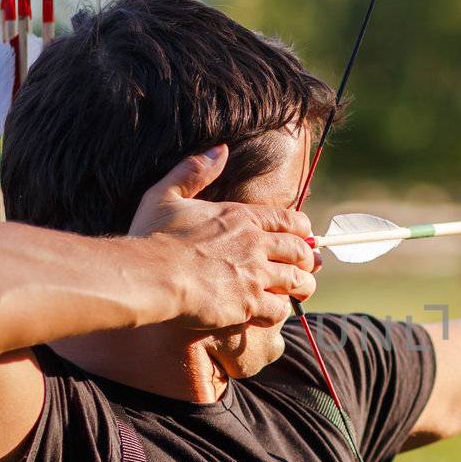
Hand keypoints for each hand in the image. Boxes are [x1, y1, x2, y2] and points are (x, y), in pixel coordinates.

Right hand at [129, 145, 317, 332]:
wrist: (151, 276)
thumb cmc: (154, 237)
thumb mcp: (166, 194)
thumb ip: (193, 171)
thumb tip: (220, 149)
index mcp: (241, 217)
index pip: (288, 220)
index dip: (301, 229)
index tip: (305, 236)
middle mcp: (255, 244)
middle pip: (299, 251)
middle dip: (308, 259)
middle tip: (309, 266)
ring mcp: (256, 274)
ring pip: (297, 281)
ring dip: (302, 287)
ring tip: (302, 292)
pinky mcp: (250, 303)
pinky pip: (279, 309)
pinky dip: (280, 311)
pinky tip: (273, 312)